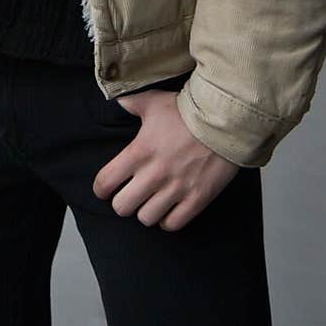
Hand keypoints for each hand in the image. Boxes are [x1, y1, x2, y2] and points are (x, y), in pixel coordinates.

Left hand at [92, 89, 239, 230]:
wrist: (224, 121)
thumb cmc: (187, 111)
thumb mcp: (154, 102)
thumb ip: (132, 103)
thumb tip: (118, 100)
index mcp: (139, 152)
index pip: (105, 182)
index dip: (101, 188)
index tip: (105, 188)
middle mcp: (154, 175)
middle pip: (122, 207)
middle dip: (123, 202)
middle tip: (129, 195)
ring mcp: (176, 189)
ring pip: (146, 218)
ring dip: (146, 211)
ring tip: (151, 201)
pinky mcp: (196, 199)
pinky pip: (173, 224)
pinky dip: (168, 220)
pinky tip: (169, 209)